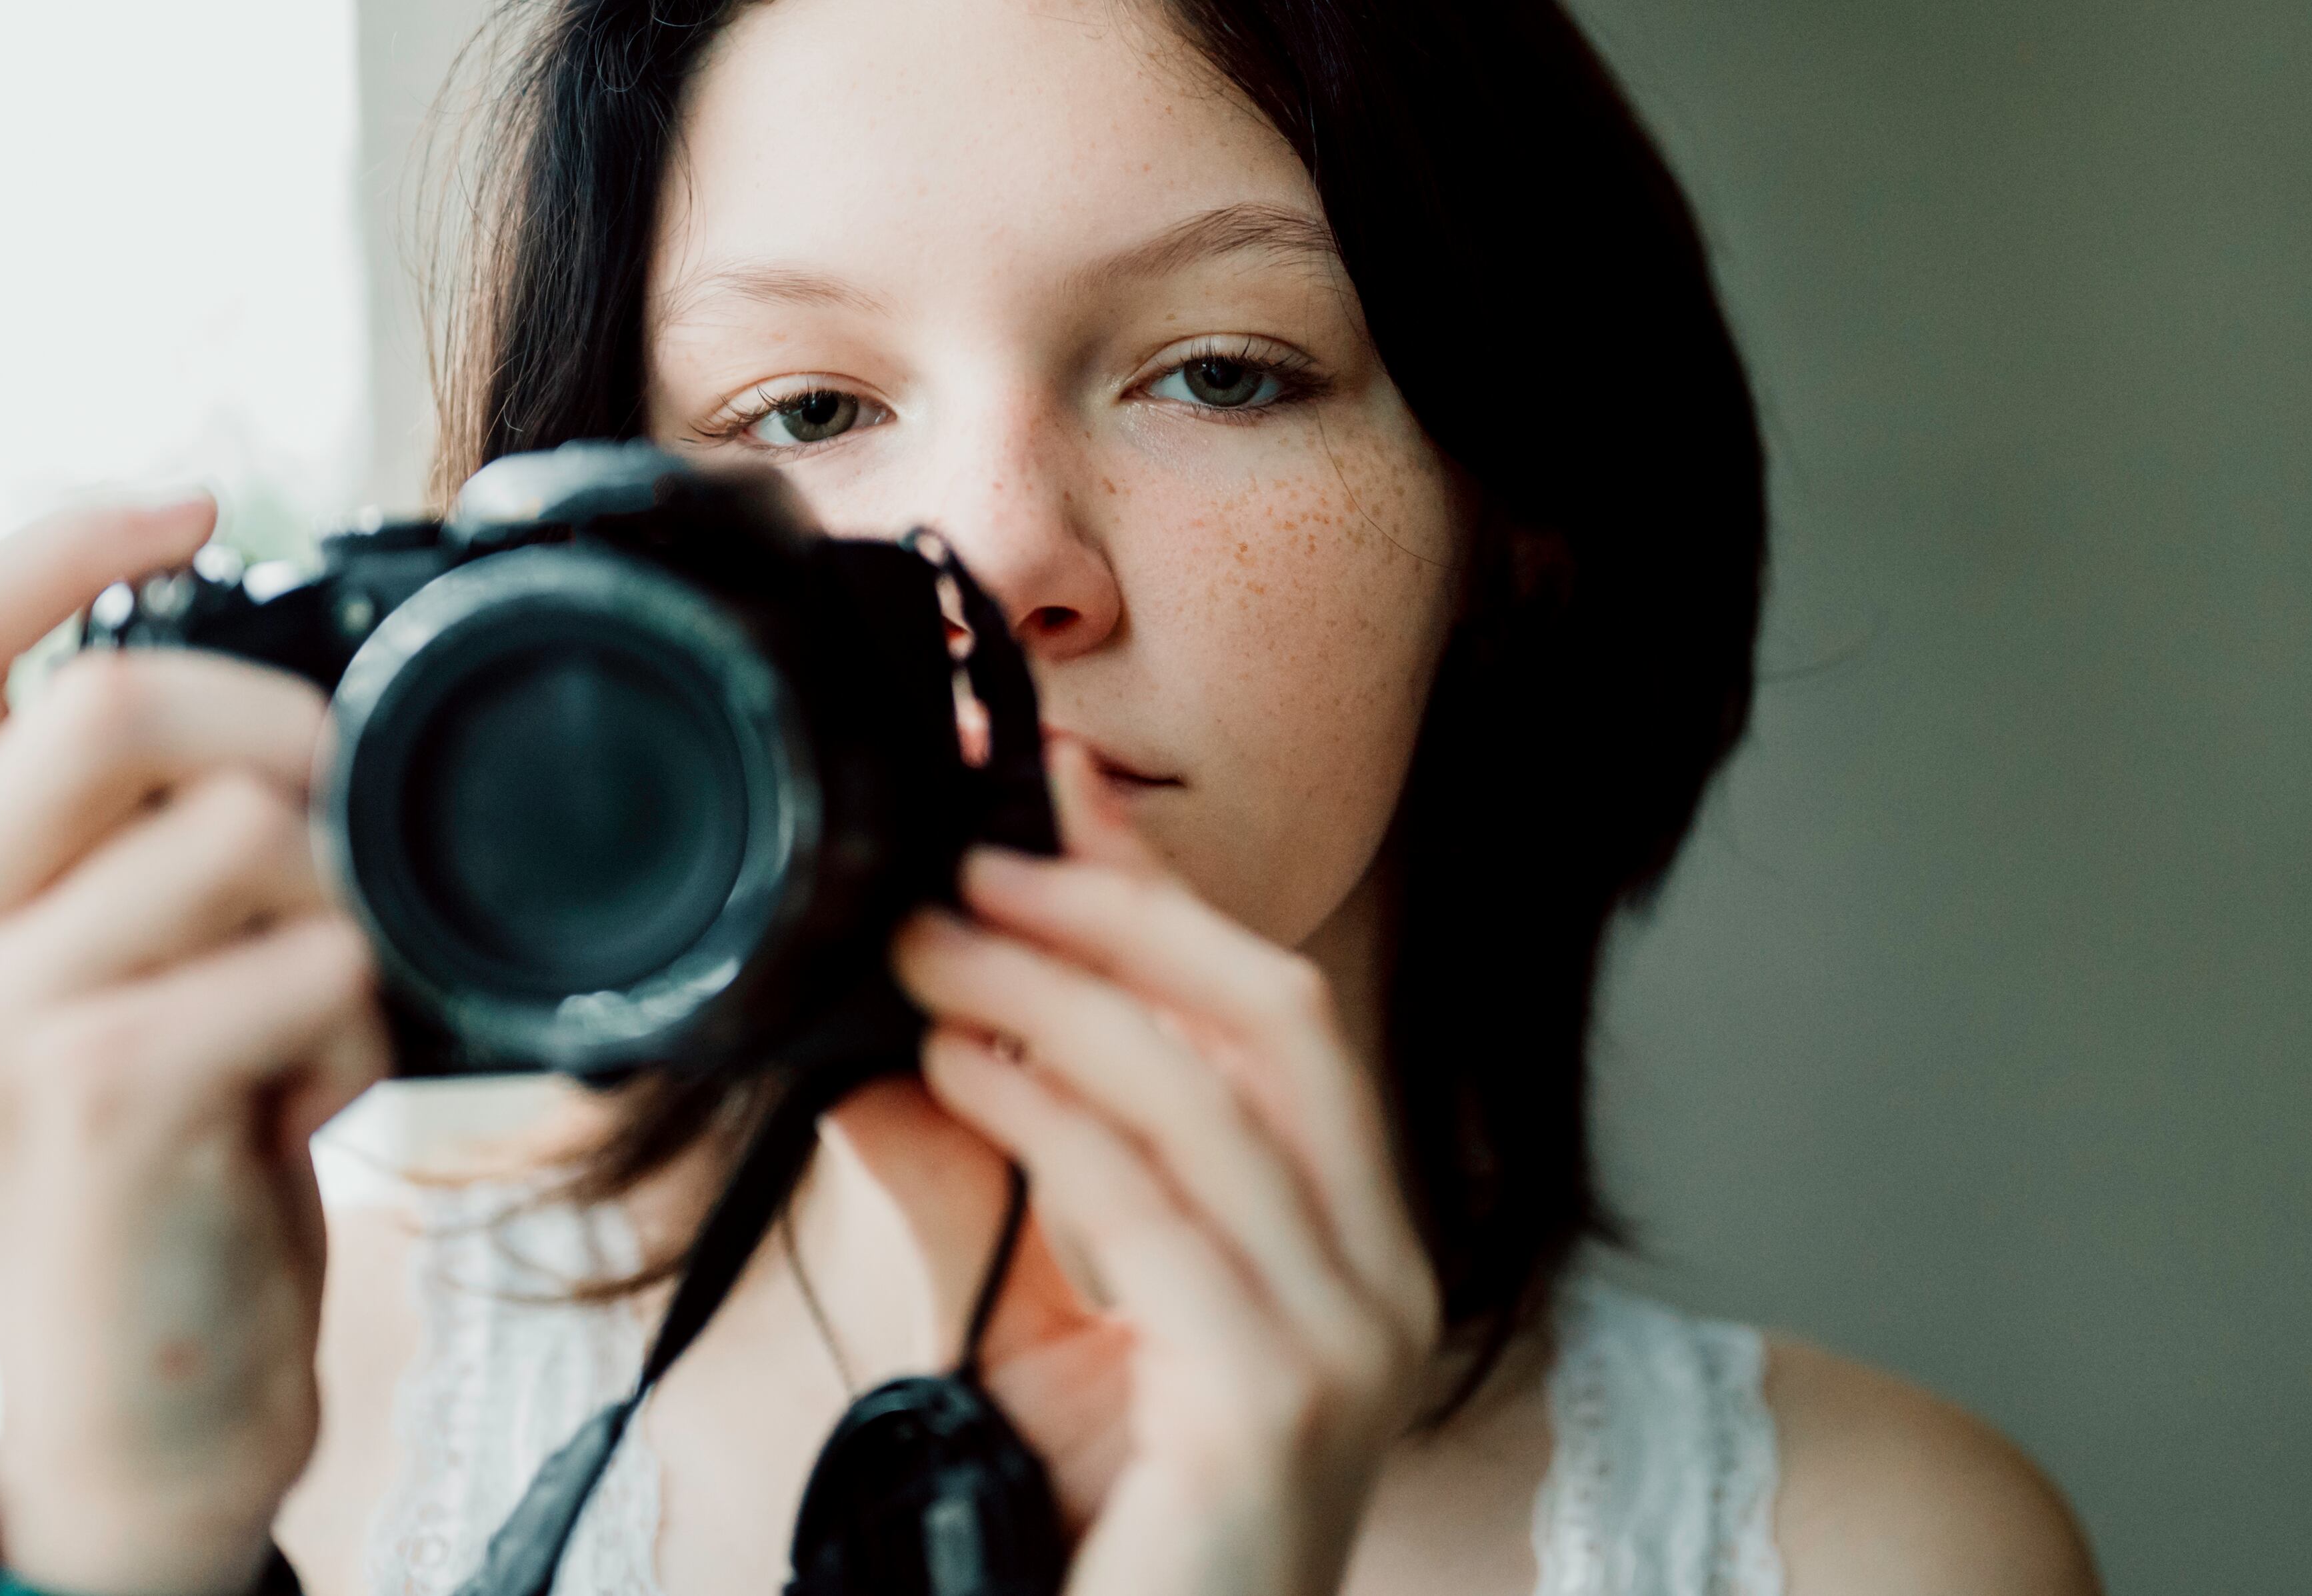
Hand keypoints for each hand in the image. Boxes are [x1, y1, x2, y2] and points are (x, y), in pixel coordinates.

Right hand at [0, 497, 387, 1595]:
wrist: (149, 1411)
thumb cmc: (175, 1177)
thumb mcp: (130, 989)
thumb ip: (156, 857)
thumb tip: (307, 710)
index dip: (58, 539)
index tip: (199, 501)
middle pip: (107, 703)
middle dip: (283, 727)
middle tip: (354, 818)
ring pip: (233, 827)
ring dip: (346, 898)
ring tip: (336, 1002)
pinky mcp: (105, 1100)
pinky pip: (308, 967)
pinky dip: (369, 1016)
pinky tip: (338, 1088)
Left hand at [894, 740, 1441, 1595]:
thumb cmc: (1118, 1538)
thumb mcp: (1070, 1334)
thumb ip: (1034, 1192)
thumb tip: (924, 1042)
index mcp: (1361, 1252)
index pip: (1285, 1022)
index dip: (1175, 893)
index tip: (1068, 790)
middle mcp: (1387, 1283)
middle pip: (1280, 1020)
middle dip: (1129, 912)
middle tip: (981, 853)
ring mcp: (1348, 1344)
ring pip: (1213, 1096)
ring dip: (1056, 993)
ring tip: (930, 945)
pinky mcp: (1275, 1402)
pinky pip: (1154, 1210)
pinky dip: (1046, 1115)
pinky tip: (956, 1068)